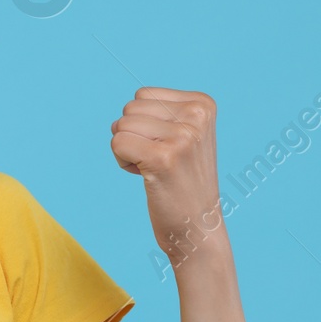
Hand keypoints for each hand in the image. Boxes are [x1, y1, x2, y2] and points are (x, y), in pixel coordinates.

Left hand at [109, 86, 225, 261]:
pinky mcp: (164, 157)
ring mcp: (183, 135)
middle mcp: (197, 115)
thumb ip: (160, 111)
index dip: (145, 124)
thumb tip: (122, 111)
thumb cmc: (182, 180)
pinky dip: (122, 162)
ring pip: (121, 125)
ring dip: (128, 150)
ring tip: (155, 169)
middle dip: (134, 136)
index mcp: (203, 104)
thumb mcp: (183, 135)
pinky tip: (146, 176)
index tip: (168, 148)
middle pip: (130, 108)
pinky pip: (117, 143)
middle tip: (159, 162)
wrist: (198, 226)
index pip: (143, 95)